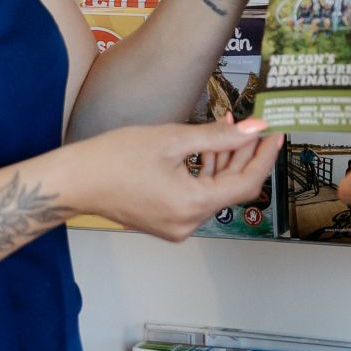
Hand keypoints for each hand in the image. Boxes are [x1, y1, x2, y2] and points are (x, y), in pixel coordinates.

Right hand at [63, 118, 283, 240]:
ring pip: (214, 192)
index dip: (264, 157)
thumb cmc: (115, 158)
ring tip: (225, 126)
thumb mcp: (173, 140)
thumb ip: (218, 137)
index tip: (275, 134)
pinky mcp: (166, 222)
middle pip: (230, 188)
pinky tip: (205, 147)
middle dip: (243, 154)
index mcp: (193, 205)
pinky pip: (196, 197)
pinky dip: (204, 173)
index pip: (246, 184)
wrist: (75, 181)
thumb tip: (254, 129)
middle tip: (251, 124)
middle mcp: (188, 223)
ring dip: (223, 161)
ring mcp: (176, 226)